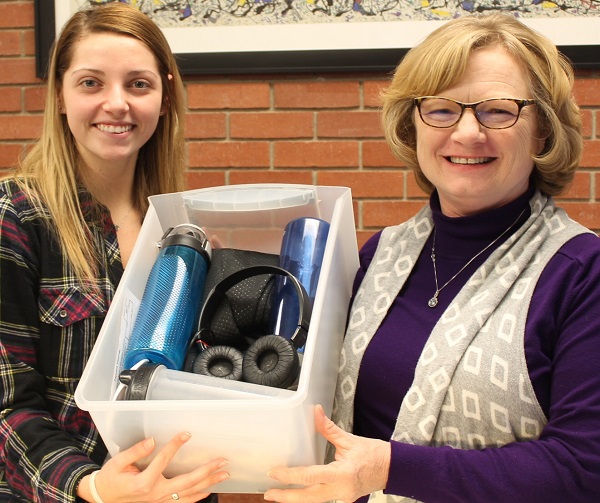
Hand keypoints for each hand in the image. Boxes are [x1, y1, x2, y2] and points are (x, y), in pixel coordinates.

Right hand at [78, 432, 228, 502]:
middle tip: (222, 460)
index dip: (175, 445)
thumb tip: (151, 440)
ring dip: (208, 483)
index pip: (163, 460)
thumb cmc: (111, 480)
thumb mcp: (117, 463)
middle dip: (206, 470)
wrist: (103, 500)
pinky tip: (210, 489)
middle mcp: (155, 494)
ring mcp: (160, 502)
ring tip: (224, 473)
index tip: (187, 433)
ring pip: (189, 494)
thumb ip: (135, 451)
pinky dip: (198, 496)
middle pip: (186, 482)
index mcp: (143, 482)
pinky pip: (184, 502)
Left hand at [264, 404, 389, 502]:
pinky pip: (322, 499)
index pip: (310, 476)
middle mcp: (340, 490)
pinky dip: (308, 496)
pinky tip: (297, 493)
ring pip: (314, 501)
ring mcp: (342, 497)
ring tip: (277, 495)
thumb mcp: (350, 439)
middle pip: (308, 497)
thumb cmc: (374, 453)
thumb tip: (315, 412)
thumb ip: (329, 429)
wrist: (393, 469)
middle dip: (287, 497)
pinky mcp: (344, 499)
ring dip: (295, 499)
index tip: (274, 472)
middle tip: (268, 493)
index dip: (290, 476)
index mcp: (341, 473)